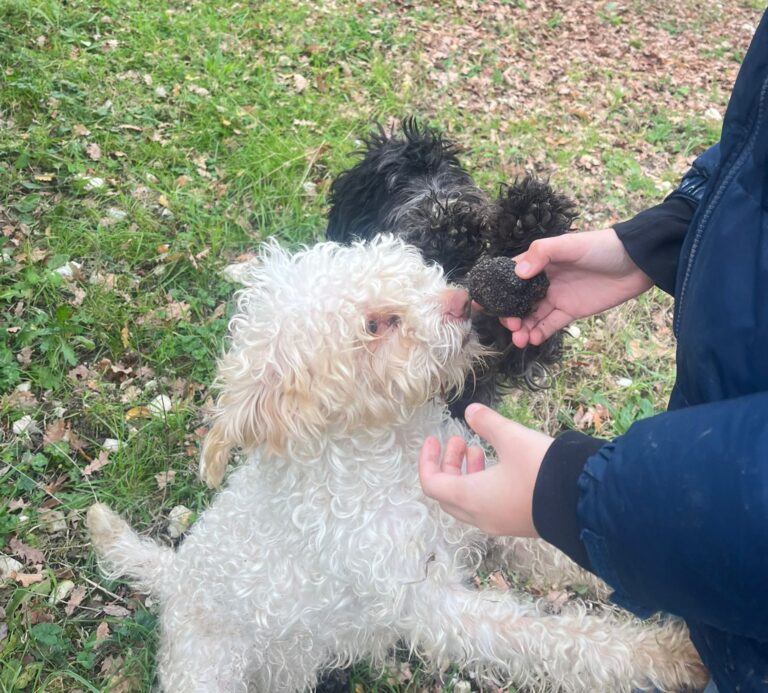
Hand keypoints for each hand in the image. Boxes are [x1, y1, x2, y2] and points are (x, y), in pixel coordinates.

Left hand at [418, 403, 552, 535]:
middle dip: (448, 465)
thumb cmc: (541, 469)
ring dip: (466, 474)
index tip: (434, 439)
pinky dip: (482, 484)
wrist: (584, 502)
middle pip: (448, 494)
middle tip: (458, 441)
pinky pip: (487, 505)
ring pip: (468, 500)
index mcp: (471, 497)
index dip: (427, 460)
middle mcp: (481, 515)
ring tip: (477, 448)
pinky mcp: (517, 523)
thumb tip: (470, 411)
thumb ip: (487, 423)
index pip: (432, 484)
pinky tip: (499, 465)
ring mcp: (500, 523)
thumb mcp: (512, 437)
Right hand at [500, 228, 652, 347]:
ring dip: (522, 328)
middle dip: (509, 314)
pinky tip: (532, 340)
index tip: (481, 303)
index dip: (495, 289)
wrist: (636, 262)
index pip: (510, 276)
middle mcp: (544, 280)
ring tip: (519, 339)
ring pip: (532, 316)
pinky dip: (540, 333)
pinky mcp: (571, 311)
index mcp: (539, 262)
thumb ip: (542, 254)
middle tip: (509, 324)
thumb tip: (517, 272)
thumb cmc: (600, 247)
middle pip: (518, 300)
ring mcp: (557, 297)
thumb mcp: (569, 245)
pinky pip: (551, 324)